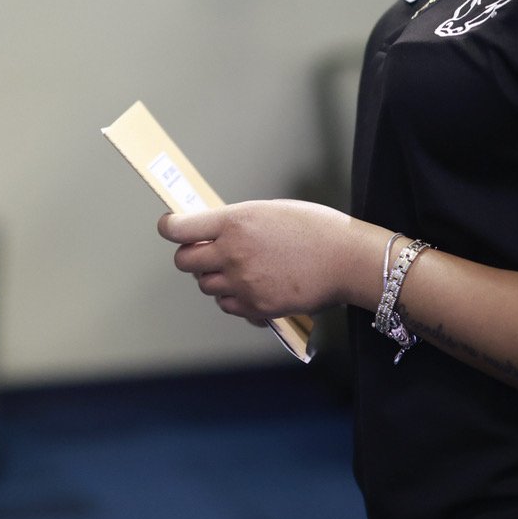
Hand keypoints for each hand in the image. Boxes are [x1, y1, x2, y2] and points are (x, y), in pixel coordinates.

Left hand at [157, 199, 376, 320]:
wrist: (348, 259)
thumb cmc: (314, 228)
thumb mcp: (268, 211)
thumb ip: (235, 222)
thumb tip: (211, 230)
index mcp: (234, 222)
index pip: (178, 228)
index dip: (169, 227)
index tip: (171, 227)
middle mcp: (232, 253)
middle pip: (185, 262)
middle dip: (191, 256)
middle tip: (204, 251)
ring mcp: (243, 283)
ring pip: (206, 286)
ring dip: (213, 278)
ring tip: (236, 269)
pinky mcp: (257, 307)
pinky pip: (229, 306)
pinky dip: (233, 299)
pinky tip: (251, 287)